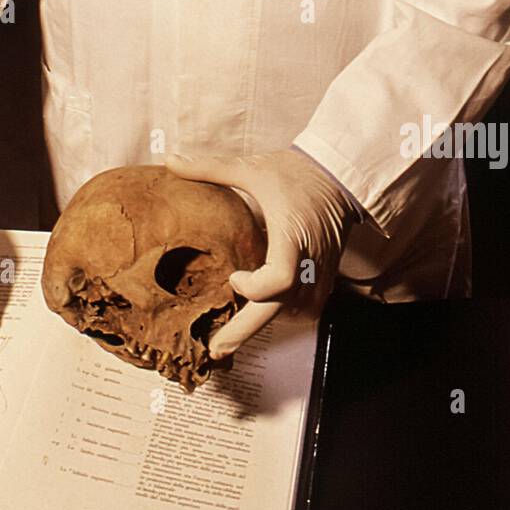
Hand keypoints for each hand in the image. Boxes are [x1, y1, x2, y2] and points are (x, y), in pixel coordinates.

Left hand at [164, 148, 356, 357]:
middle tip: (215, 349)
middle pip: (279, 309)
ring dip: (264, 321)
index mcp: (291, 236)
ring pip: (292, 313)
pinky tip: (262, 312)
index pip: (280, 279)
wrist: (339, 178)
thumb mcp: (251, 169)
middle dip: (245, 331)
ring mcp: (320, 273)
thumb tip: (170, 161)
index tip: (234, 278)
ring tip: (232, 331)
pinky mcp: (325, 279)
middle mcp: (309, 261)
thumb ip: (210, 168)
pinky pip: (304, 309)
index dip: (255, 287)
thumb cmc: (296, 173)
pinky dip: (283, 313)